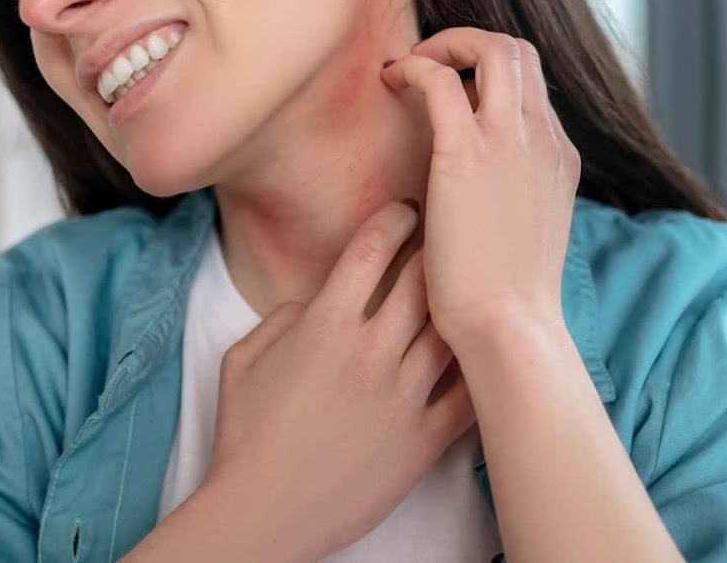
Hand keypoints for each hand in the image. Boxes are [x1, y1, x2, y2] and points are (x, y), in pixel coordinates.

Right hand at [203, 200, 477, 561]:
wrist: (264, 513)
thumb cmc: (245, 437)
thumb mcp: (241, 361)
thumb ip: (280, 318)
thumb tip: (313, 302)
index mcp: (325, 326)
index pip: (371, 251)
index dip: (393, 221)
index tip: (406, 212)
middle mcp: (371, 352)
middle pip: (424, 280)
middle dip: (440, 249)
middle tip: (452, 236)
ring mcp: (403, 397)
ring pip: (452, 329)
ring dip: (463, 304)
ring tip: (473, 289)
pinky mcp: (423, 440)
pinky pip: (467, 394)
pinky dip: (479, 369)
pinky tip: (485, 353)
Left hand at [380, 27, 581, 348]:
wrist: (510, 327)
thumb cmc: (506, 298)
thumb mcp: (524, 232)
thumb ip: (510, 197)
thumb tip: (475, 188)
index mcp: (558, 158)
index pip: (532, 86)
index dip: (489, 75)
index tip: (453, 91)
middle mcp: (543, 139)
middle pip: (520, 51)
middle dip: (471, 42)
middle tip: (430, 64)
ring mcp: (511, 141)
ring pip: (494, 47)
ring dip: (447, 43)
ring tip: (410, 66)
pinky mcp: (467, 152)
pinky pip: (441, 79)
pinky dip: (415, 66)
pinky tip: (391, 81)